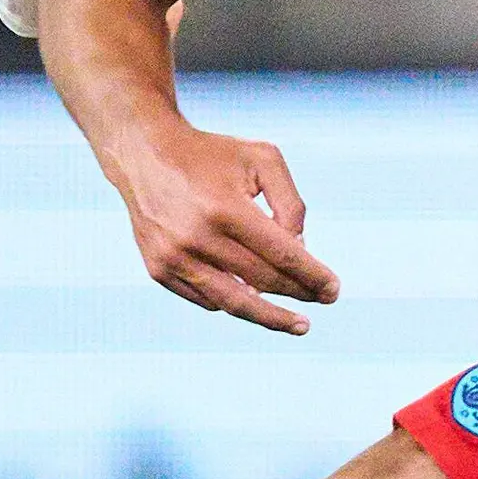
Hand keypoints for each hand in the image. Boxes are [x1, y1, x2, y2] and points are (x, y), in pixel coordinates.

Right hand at [112, 124, 340, 334]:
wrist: (144, 154)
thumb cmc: (212, 155)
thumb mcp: (262, 159)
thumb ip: (290, 203)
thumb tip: (300, 249)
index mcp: (226, 208)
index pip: (281, 254)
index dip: (312, 276)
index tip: (333, 290)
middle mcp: (197, 238)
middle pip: (262, 280)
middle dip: (299, 293)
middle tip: (324, 300)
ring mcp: (174, 258)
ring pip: (233, 302)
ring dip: (270, 317)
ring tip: (298, 324)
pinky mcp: (159, 270)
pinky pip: (207, 299)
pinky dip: (234, 302)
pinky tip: (255, 300)